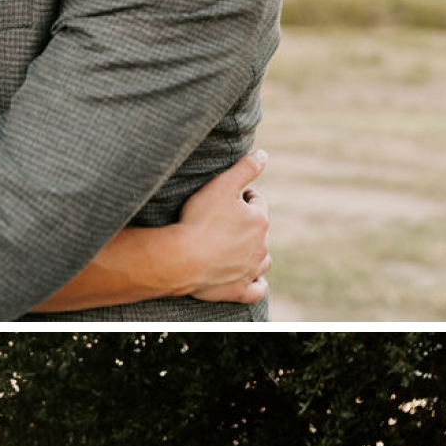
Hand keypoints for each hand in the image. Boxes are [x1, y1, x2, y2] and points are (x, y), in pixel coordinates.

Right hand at [174, 150, 271, 303]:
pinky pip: (256, 290)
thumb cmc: (199, 220)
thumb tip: (264, 154)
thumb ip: (245, 168)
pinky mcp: (238, 290)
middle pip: (260, 231)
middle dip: (249, 224)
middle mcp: (260, 247)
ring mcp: (250, 270)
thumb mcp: (221, 185)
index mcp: (259, 220)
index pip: (258, 203)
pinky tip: (254, 280)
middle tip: (228, 220)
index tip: (234, 196)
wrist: (181, 259)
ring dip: (257, 253)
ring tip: (242, 248)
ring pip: (263, 260)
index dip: (246, 197)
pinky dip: (257, 284)